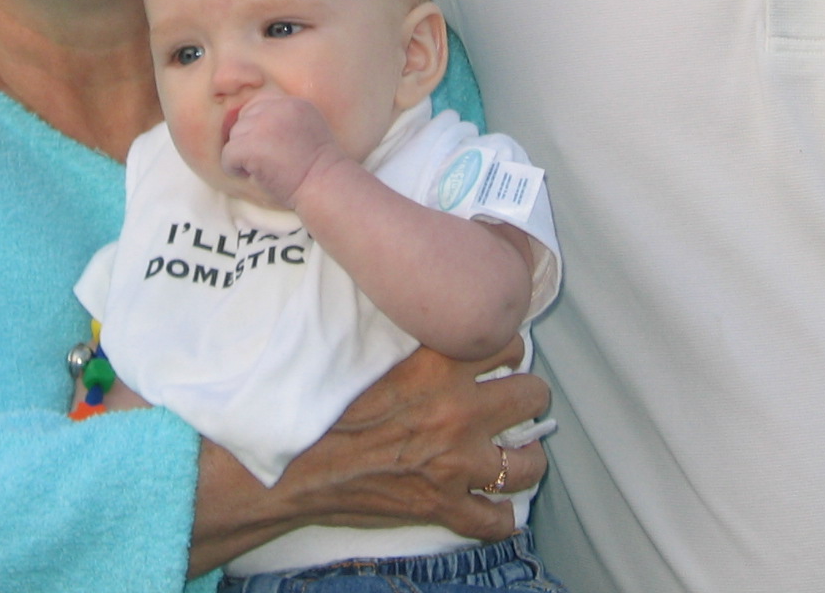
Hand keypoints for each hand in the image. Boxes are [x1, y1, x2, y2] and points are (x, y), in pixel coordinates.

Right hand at [187, 338, 549, 572]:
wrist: (292, 465)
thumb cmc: (322, 405)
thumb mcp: (368, 350)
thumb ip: (408, 334)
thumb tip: (425, 303)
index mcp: (439, 365)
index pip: (508, 341)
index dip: (506, 347)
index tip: (499, 354)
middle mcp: (459, 411)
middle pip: (532, 395)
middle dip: (527, 396)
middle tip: (513, 399)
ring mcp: (457, 463)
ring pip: (528, 463)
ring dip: (526, 459)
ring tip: (518, 454)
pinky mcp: (444, 506)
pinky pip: (495, 521)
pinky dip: (498, 516)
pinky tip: (490, 506)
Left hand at [221, 93, 344, 207]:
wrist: (325, 187)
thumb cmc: (316, 170)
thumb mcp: (306, 130)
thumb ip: (282, 120)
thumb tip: (244, 121)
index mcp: (292, 104)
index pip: (257, 107)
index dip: (259, 130)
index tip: (272, 149)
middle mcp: (278, 108)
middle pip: (243, 120)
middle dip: (250, 142)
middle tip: (269, 162)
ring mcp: (264, 125)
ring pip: (234, 137)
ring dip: (243, 156)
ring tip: (264, 170)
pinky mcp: (252, 146)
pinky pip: (227, 155)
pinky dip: (235, 169)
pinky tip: (255, 176)